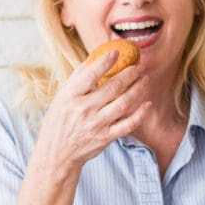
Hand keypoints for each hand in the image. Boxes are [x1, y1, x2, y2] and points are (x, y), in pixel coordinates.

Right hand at [36, 47, 151, 171]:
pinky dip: (140, 114)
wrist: (57, 152)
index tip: (117, 52)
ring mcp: (96, 124)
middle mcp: (83, 109)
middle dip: (129, 75)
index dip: (104, 62)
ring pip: (123, 104)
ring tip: (144, 79)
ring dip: (137, 90)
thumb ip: (78, 78)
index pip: (89, 75)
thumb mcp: (62, 97)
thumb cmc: (60, 119)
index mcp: (70, 96)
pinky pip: (128, 124)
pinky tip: (148, 103)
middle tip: (138, 66)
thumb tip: (95, 57)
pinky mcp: (106, 138)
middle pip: (112, 88)